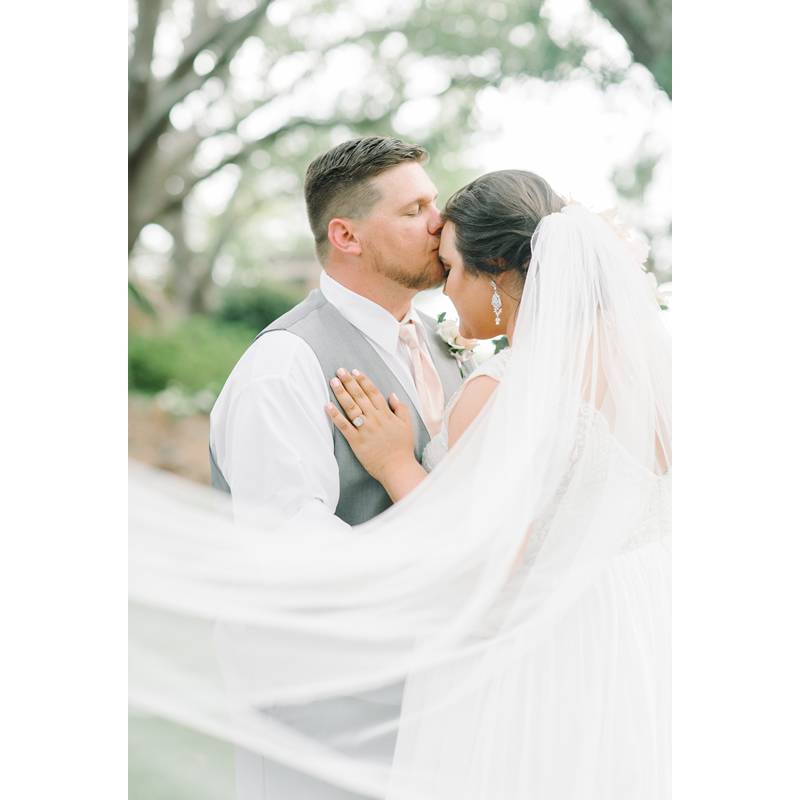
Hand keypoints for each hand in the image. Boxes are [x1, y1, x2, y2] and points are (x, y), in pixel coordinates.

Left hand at [325, 368, 415, 483]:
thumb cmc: (403, 448)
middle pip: (360, 396)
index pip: (373, 392)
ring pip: (351, 407)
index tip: (355, 371)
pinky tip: (327, 406)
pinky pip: (344, 426)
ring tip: (333, 381)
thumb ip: (401, 409)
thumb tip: (393, 395)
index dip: (363, 381)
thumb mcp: (407, 425)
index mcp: (386, 414)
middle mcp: (375, 418)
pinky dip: (335, 415)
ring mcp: (365, 429)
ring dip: (341, 393)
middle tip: (340, 371)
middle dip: (349, 382)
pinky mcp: (357, 441)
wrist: (398, 467)